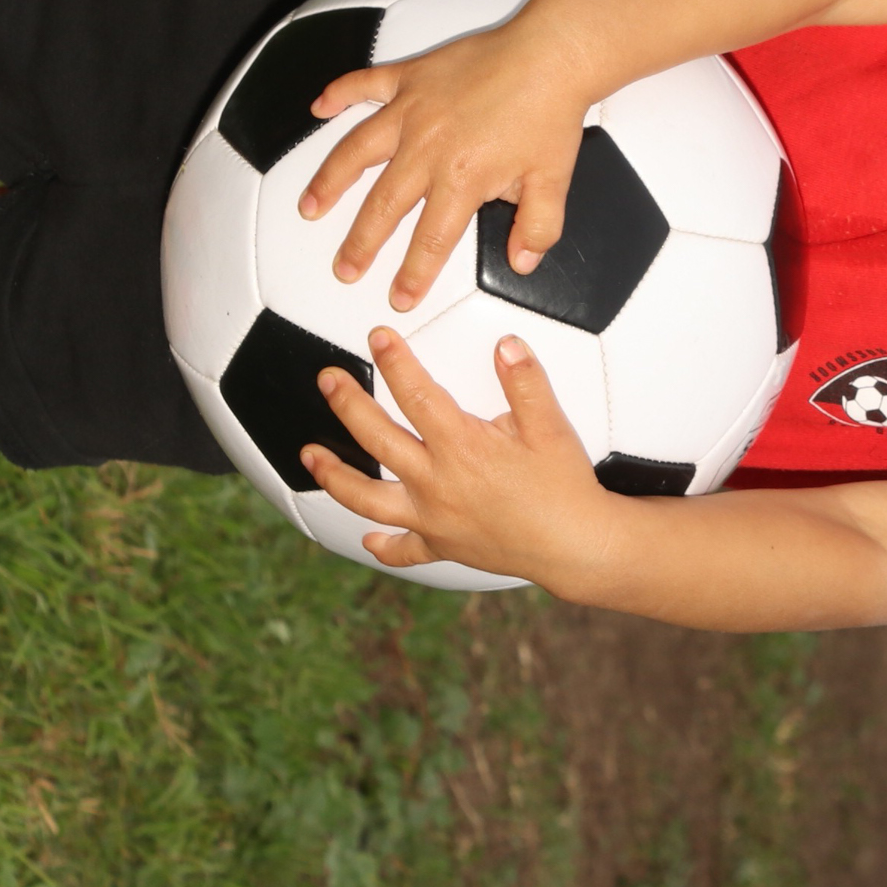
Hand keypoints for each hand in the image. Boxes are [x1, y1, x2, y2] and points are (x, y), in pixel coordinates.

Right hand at [299, 10, 597, 309]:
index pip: (431, 240)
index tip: (401, 296)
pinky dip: (339, 93)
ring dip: (330, 181)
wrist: (551, 54)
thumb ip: (536, 228)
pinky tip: (319, 107)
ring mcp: (413, 110)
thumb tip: (522, 262)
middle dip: (360, 244)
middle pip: (383, 206)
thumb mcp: (553, 181)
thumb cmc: (550, 111)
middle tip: (345, 268)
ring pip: (357, 151)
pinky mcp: (411, 77)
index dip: (414, 274)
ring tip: (310, 207)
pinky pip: (365, 84)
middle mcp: (427, 147)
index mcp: (462, 178)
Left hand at [299, 327, 623, 583]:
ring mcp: (434, 517)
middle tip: (328, 380)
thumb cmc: (563, 487)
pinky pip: (405, 549)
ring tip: (311, 455)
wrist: (575, 546)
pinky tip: (369, 539)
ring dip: (335, 474)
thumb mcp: (551, 426)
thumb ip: (525, 382)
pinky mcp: (444, 545)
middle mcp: (437, 482)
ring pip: (368, 497)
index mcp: (462, 446)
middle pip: (378, 438)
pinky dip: (383, 545)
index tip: (378, 337)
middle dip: (347, 404)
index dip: (394, 362)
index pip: (417, 395)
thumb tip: (506, 344)